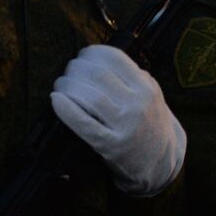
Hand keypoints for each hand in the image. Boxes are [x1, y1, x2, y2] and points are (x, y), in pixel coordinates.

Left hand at [51, 44, 186, 194]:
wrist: (160, 162)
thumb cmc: (150, 124)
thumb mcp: (153, 97)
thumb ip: (135, 77)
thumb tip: (103, 59)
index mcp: (147, 88)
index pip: (116, 59)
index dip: (93, 52)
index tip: (84, 55)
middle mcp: (138, 105)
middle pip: (99, 75)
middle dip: (76, 68)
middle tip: (68, 71)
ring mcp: (125, 126)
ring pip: (90, 96)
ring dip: (68, 86)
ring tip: (60, 84)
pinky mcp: (110, 146)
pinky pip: (84, 124)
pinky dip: (66, 110)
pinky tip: (56, 99)